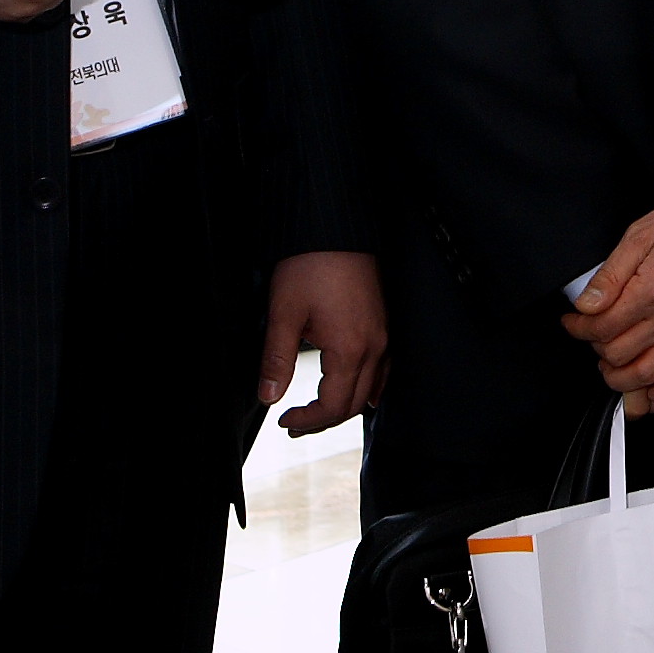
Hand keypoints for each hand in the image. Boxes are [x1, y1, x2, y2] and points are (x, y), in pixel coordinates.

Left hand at [255, 250, 385, 434]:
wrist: (335, 229)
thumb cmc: (311, 265)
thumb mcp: (284, 314)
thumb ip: (276, 361)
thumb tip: (269, 396)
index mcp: (350, 349)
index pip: (334, 406)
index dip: (308, 421)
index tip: (286, 421)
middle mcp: (374, 346)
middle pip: (355, 404)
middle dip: (324, 420)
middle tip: (297, 423)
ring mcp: (383, 335)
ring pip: (372, 389)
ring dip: (345, 405)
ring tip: (319, 411)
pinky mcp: (384, 324)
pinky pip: (384, 370)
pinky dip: (368, 388)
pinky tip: (359, 389)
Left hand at [564, 196, 653, 409]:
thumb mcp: (642, 233)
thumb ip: (611, 273)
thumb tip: (586, 303)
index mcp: (649, 291)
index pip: (600, 327)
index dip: (578, 328)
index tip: (574, 322)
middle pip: (617, 355)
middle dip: (596, 349)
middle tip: (595, 337)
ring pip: (647, 376)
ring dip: (622, 379)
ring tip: (614, 366)